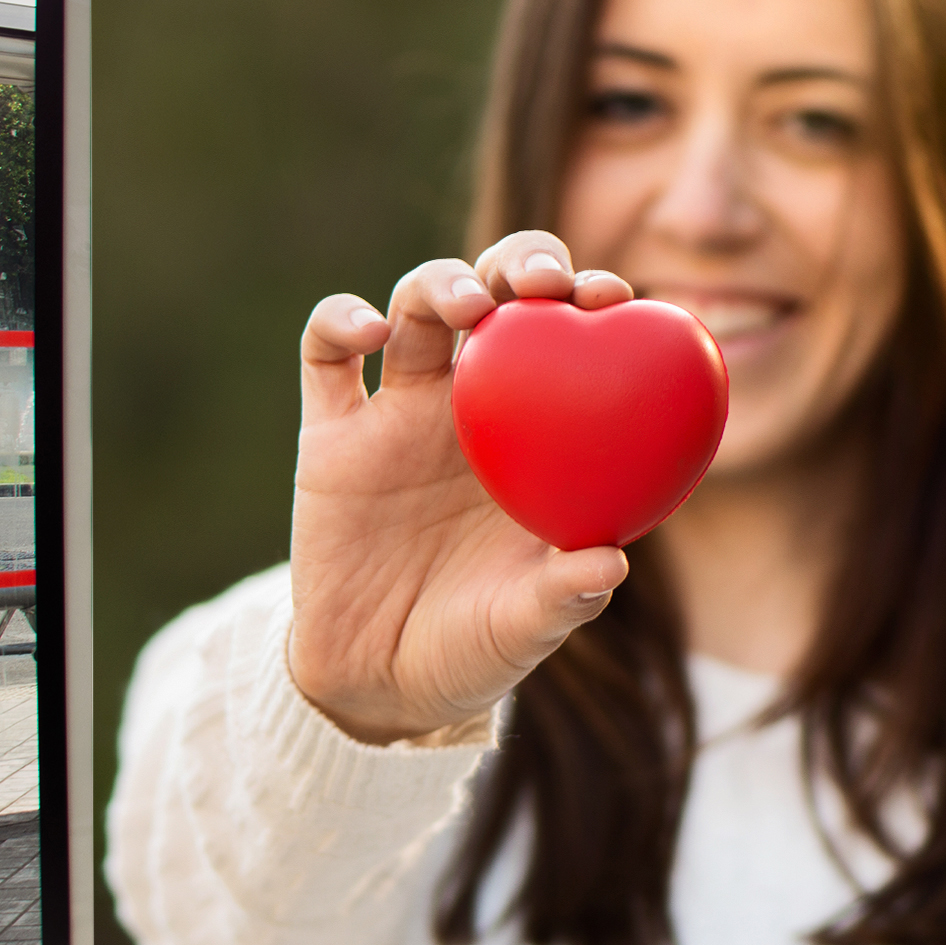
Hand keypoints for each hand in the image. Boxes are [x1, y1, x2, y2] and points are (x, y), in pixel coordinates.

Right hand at [286, 232, 639, 744]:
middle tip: (543, 281)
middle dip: (523, 261)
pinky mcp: (332, 436)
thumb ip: (563, 595)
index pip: (576, 339)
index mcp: (540, 432)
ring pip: (419, 305)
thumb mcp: (526, 627)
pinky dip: (340, 320)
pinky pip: (326, 355)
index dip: (596, 301)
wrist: (380, 683)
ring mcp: (400, 413)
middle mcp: (474, 405)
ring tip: (468, 305)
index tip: (619, 298)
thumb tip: (612, 564)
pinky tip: (370, 328)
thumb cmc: (477, 645)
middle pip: (500, 294)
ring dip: (442, 283)